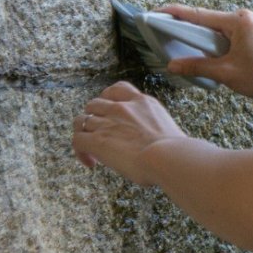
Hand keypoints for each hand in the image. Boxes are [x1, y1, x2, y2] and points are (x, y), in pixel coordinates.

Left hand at [72, 81, 187, 186]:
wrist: (168, 156)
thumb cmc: (175, 149)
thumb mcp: (167, 126)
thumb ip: (153, 126)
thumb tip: (154, 140)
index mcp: (142, 102)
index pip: (116, 89)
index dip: (107, 99)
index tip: (109, 112)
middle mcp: (122, 108)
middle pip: (93, 104)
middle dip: (94, 118)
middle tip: (101, 135)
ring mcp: (107, 123)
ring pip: (81, 121)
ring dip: (85, 135)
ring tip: (93, 151)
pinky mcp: (97, 140)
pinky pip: (77, 140)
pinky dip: (80, 151)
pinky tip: (91, 162)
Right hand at [155, 4, 252, 101]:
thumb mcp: (227, 73)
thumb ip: (198, 66)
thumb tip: (172, 65)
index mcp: (237, 21)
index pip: (197, 14)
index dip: (173, 13)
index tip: (154, 12)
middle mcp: (242, 18)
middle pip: (204, 21)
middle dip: (183, 29)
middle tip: (160, 36)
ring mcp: (248, 25)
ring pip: (214, 30)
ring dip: (198, 39)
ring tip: (177, 48)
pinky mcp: (250, 34)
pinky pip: (224, 36)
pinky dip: (211, 44)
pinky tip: (200, 55)